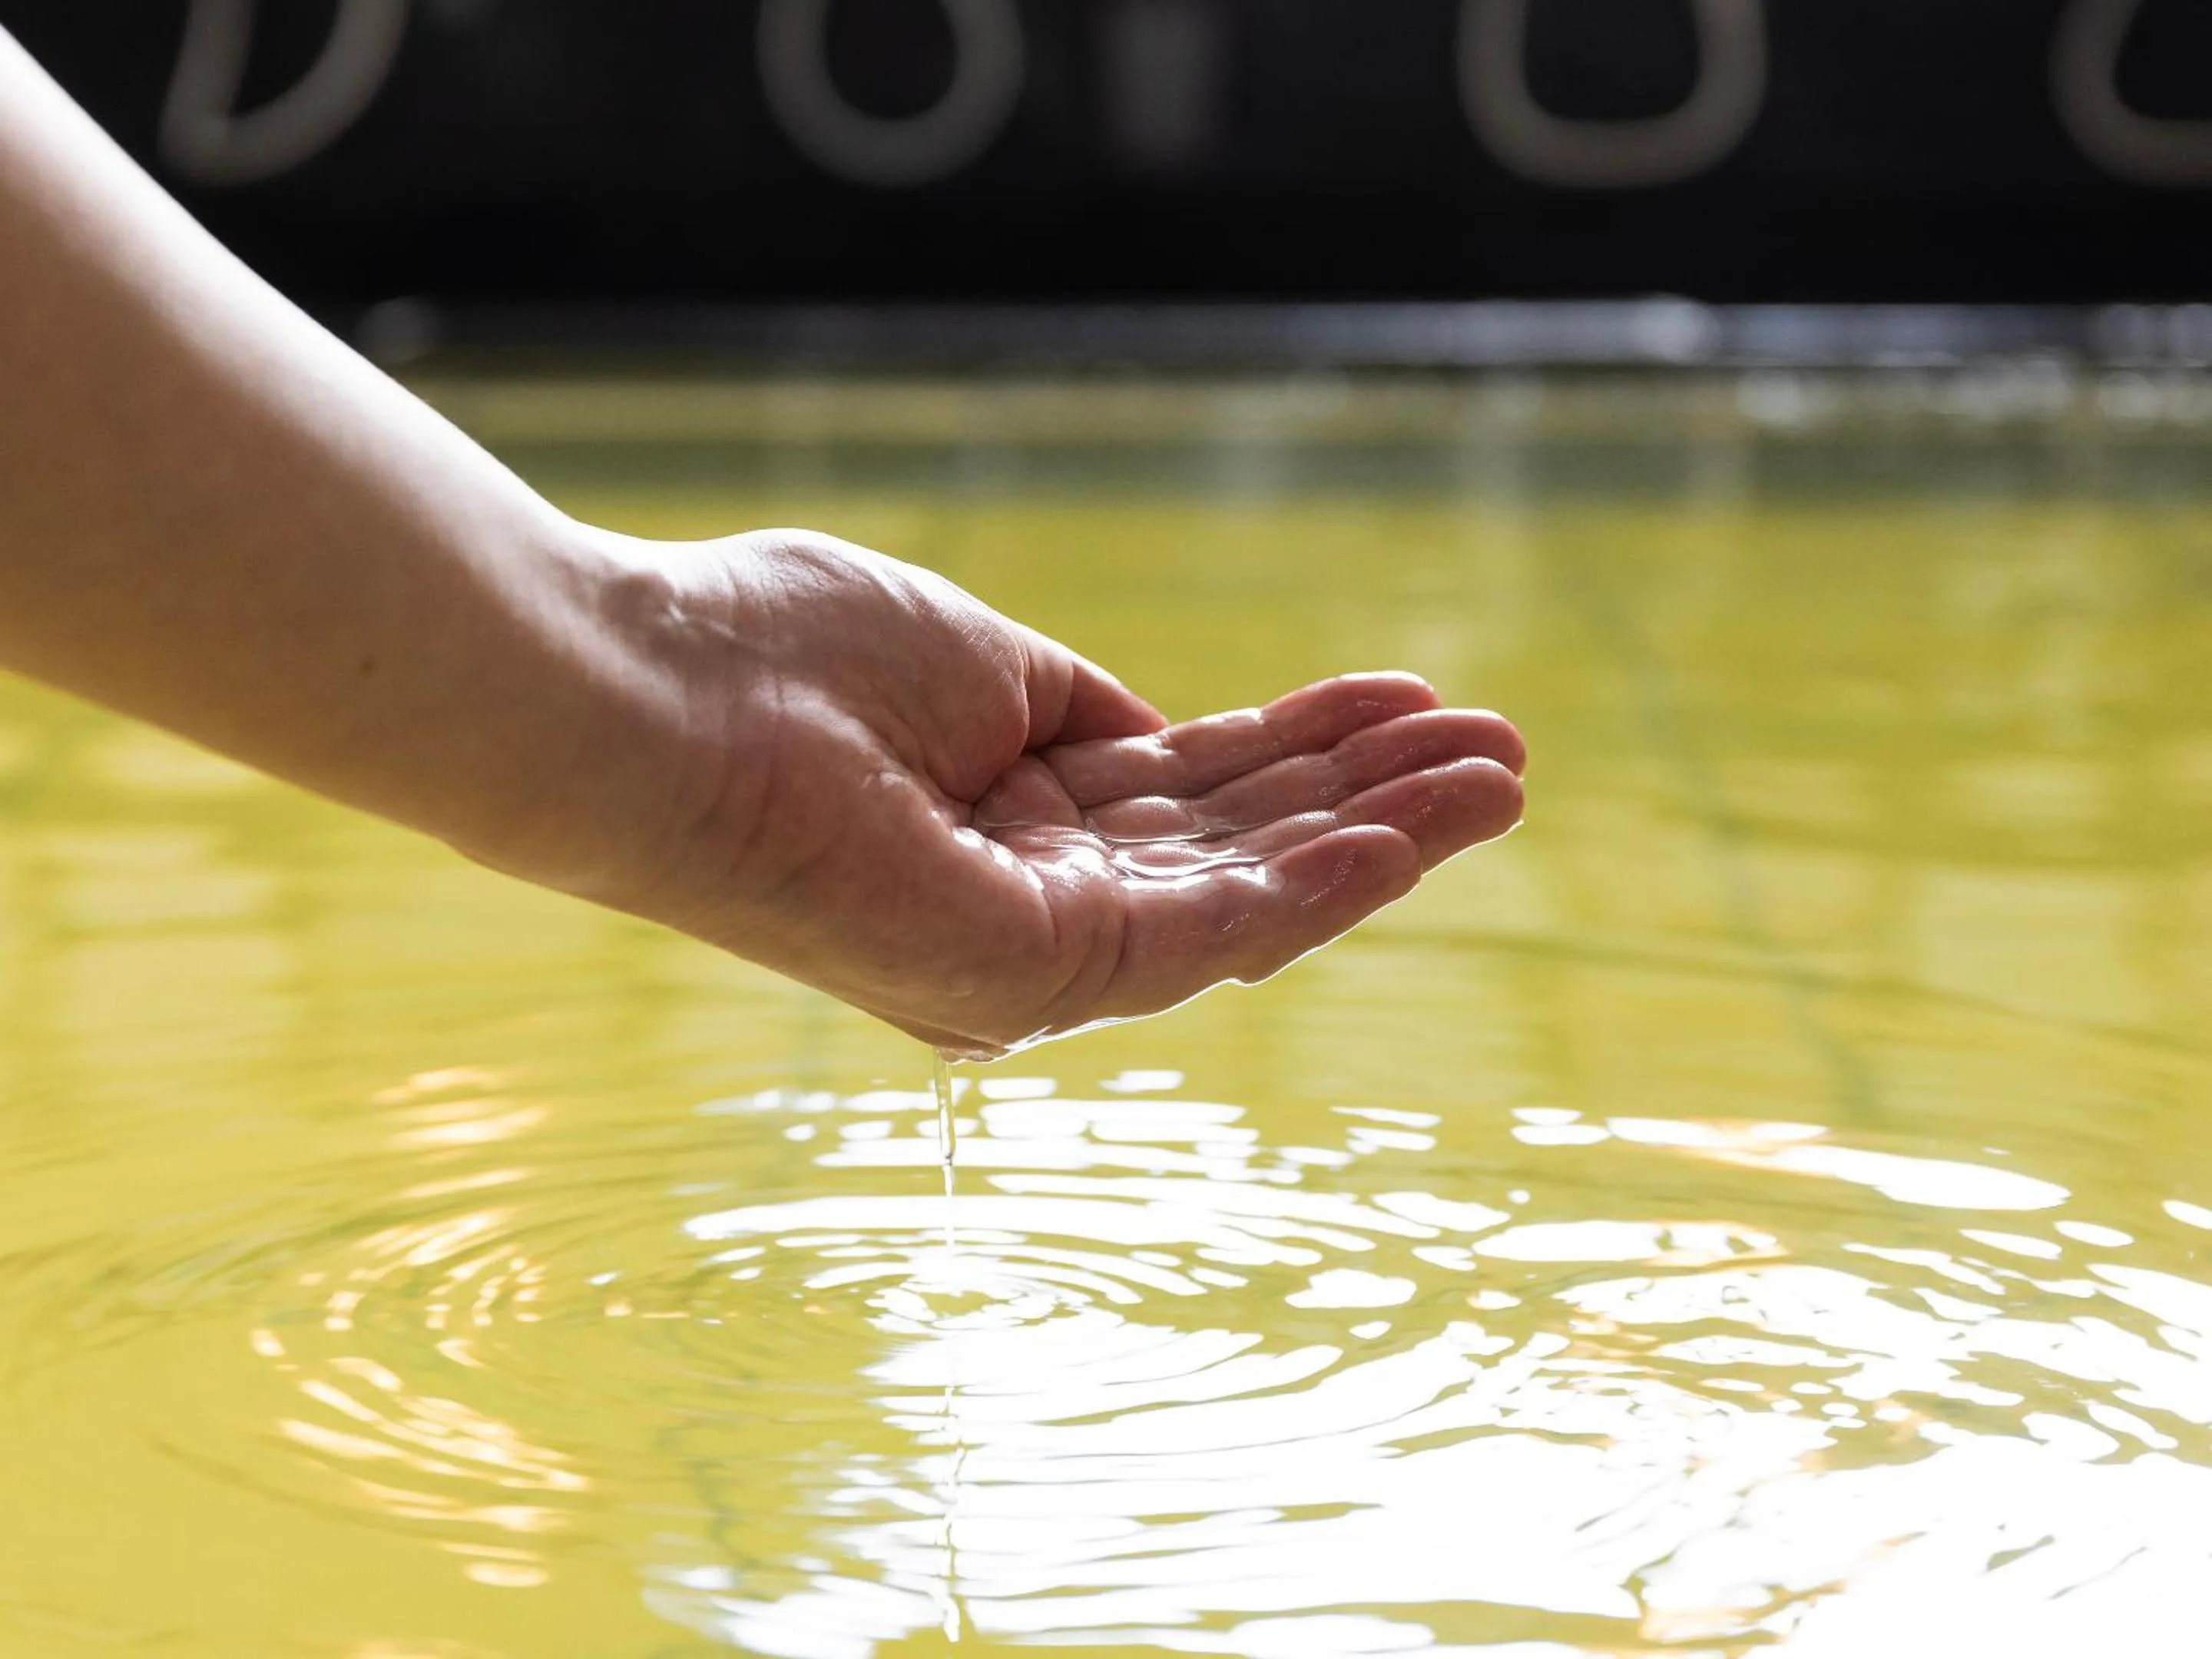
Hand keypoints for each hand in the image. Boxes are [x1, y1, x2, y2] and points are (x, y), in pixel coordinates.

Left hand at [587, 529, 1525, 1057]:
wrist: (659, 700)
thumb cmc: (781, 655)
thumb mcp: (978, 662)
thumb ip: (1074, 712)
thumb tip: (1157, 735)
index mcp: (1015, 825)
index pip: (1196, 793)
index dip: (1309, 747)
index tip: (1411, 701)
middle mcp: (1032, 905)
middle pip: (1241, 851)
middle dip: (1374, 800)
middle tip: (1503, 754)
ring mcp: (1030, 952)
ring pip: (1244, 898)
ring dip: (1379, 840)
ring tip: (1501, 778)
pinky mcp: (1024, 973)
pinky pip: (1197, 935)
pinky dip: (1304, 887)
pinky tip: (1397, 838)